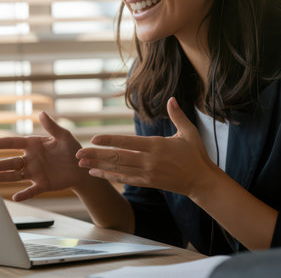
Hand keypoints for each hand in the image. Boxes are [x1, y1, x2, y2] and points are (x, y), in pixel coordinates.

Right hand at [0, 112, 90, 200]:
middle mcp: (31, 159)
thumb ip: (52, 126)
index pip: (12, 143)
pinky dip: (24, 194)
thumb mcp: (63, 135)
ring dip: (1, 178)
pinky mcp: (43, 184)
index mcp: (33, 145)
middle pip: (8, 162)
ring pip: (14, 176)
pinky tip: (15, 197)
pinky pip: (31, 190)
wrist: (83, 167)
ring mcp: (35, 172)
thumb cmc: (73, 149)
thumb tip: (42, 113)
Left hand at [76, 97, 215, 198]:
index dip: (110, 140)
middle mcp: (149, 161)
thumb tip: (172, 98)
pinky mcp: (148, 182)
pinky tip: (97, 173)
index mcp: (156, 146)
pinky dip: (110, 176)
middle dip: (97, 155)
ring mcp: (147, 174)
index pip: (128, 142)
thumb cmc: (195, 154)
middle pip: (118, 157)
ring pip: (119, 169)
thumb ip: (178, 115)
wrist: (201, 181)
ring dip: (99, 166)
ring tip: (82, 163)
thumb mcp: (189, 132)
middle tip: (78, 153)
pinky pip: (125, 179)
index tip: (94, 138)